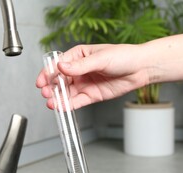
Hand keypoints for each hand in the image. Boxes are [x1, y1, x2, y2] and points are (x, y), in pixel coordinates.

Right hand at [36, 44, 150, 108]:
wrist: (141, 69)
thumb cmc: (123, 57)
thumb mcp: (100, 58)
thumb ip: (80, 65)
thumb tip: (61, 66)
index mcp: (78, 56)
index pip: (59, 65)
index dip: (48, 73)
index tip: (42, 81)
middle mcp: (79, 70)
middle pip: (59, 80)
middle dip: (51, 87)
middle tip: (46, 93)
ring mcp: (84, 83)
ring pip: (66, 92)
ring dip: (58, 98)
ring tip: (51, 103)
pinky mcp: (91, 95)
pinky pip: (77, 101)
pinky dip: (69, 105)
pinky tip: (61, 107)